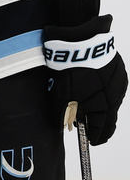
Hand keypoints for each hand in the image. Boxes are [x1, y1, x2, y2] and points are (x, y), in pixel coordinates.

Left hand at [44, 14, 126, 145]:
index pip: (101, 128)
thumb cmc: (69, 67)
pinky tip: (99, 91)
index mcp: (103, 105)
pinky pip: (114, 86)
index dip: (95, 135)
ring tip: (96, 112)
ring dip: (105, 107)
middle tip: (97, 132)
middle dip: (102, 125)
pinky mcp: (119, 69)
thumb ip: (62, 111)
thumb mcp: (60, 92)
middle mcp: (115, 96)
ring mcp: (119, 82)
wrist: (80, 39)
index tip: (92, 140)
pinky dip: (107, 92)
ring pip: (113, 100)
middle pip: (110, 116)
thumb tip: (62, 124)